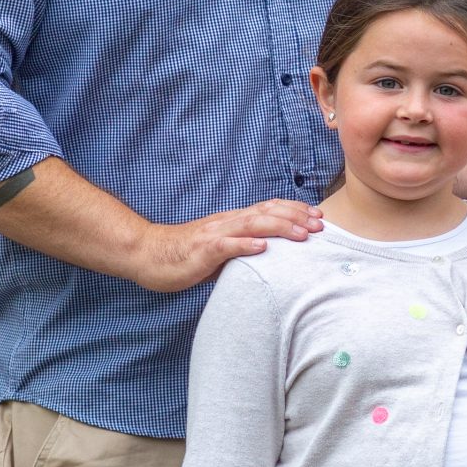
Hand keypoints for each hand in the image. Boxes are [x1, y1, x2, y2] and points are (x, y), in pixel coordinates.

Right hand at [130, 199, 322, 291]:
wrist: (146, 253)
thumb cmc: (183, 255)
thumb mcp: (218, 251)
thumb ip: (241, 250)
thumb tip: (267, 256)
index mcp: (231, 221)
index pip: (268, 209)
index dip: (293, 210)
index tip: (317, 216)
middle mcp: (226, 222)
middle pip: (266, 212)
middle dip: (296, 217)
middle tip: (320, 225)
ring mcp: (214, 234)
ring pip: (252, 224)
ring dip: (280, 227)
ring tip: (302, 234)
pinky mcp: (202, 250)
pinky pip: (226, 246)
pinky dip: (246, 245)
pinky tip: (263, 247)